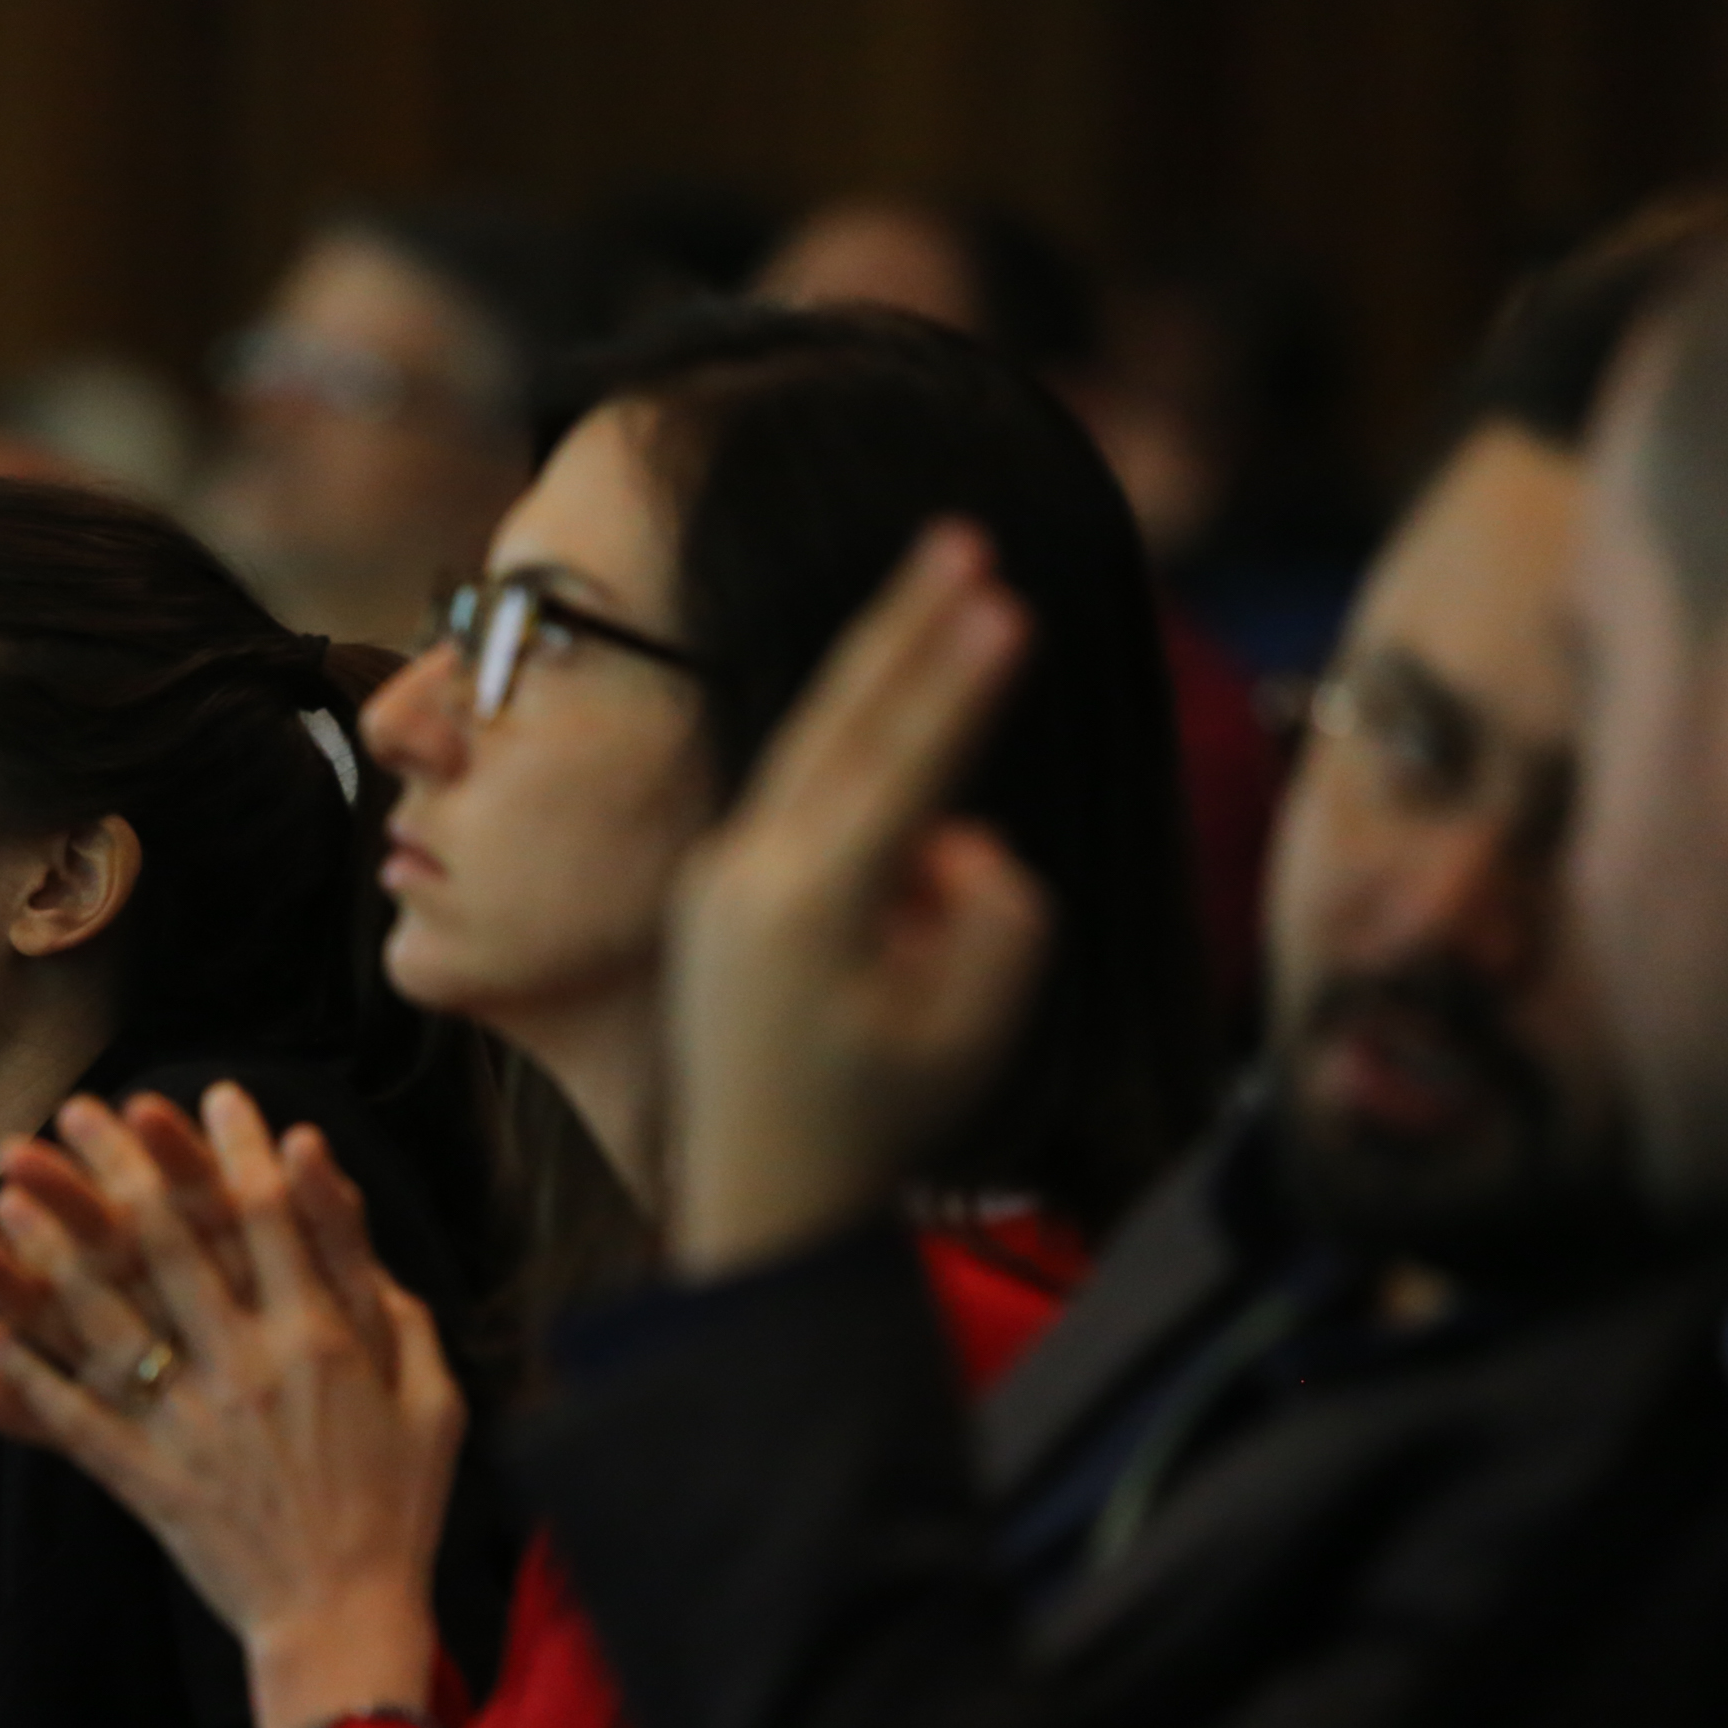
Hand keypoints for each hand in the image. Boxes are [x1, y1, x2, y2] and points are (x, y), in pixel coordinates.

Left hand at [0, 1086, 461, 1727]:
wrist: (346, 1618)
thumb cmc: (397, 1504)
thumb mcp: (430, 1396)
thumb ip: (390, 1300)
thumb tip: (343, 1203)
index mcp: (321, 1340)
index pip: (267, 1216)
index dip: (232, 1147)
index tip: (207, 1091)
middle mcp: (246, 1368)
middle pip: (167, 1246)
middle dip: (117, 1170)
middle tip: (76, 1110)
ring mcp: (187, 1424)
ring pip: (101, 1322)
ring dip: (42, 1258)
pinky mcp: (144, 1478)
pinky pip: (68, 1419)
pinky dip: (18, 1379)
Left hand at [664, 519, 1049, 1277]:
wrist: (757, 1194)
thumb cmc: (875, 1126)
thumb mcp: (968, 1034)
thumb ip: (992, 920)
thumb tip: (961, 843)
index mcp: (805, 908)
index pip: (900, 768)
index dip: (958, 682)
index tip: (1007, 600)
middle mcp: (747, 874)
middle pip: (837, 722)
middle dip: (905, 623)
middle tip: (960, 534)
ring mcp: (722, 875)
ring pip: (813, 750)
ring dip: (883, 668)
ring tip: (947, 582)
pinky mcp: (720, 886)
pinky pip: (804, 803)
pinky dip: (859, 758)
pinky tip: (916, 760)